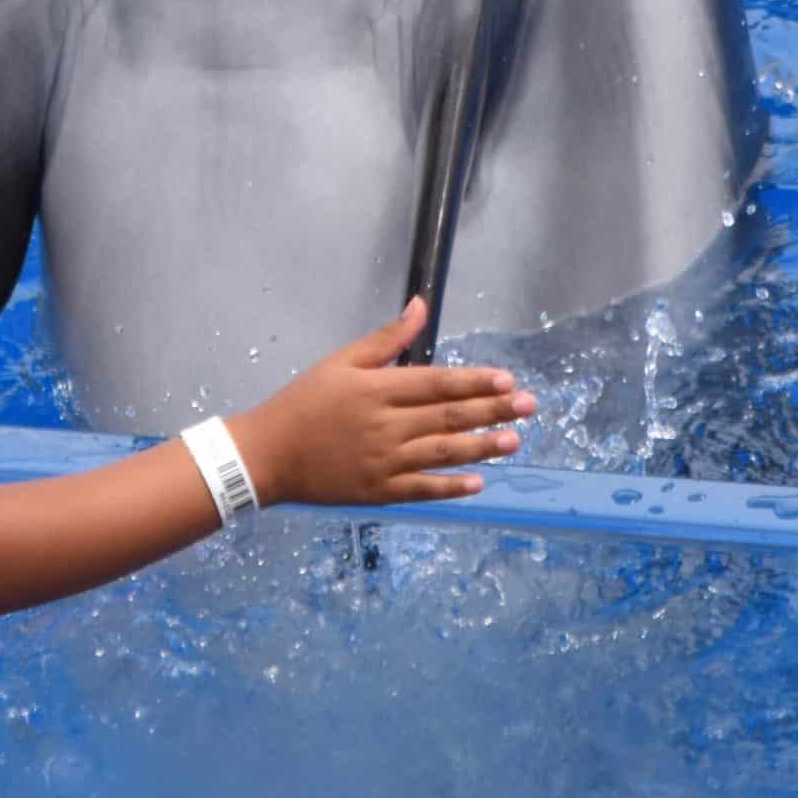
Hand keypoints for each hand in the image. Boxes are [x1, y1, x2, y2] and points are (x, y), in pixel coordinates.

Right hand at [228, 297, 534, 507]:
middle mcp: (385, 426)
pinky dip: (451, 486)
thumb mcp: (341, 361)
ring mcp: (383, 462)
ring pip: (442, 452)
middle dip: (493, 411)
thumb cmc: (305, 401)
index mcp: (377, 389)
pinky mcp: (378, 492)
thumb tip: (420, 306)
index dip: (474, 381)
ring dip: (482, 446)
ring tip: (514, 441)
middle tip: (529, 407)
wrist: (268, 454)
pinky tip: (478, 481)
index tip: (507, 379)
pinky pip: (422, 489)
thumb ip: (386, 339)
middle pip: (448, 416)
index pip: (437, 383)